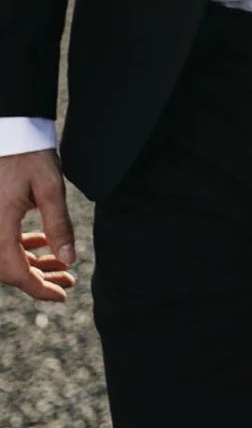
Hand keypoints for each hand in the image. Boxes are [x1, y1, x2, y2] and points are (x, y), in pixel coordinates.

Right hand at [0, 149, 77, 302]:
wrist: (10, 132)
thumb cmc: (29, 155)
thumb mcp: (50, 187)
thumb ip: (59, 224)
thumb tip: (68, 260)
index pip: (16, 272)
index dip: (39, 289)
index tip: (63, 296)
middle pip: (10, 269)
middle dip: (40, 279)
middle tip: (69, 283)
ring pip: (8, 257)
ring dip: (34, 264)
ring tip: (64, 268)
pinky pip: (5, 242)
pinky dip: (25, 248)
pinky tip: (46, 246)